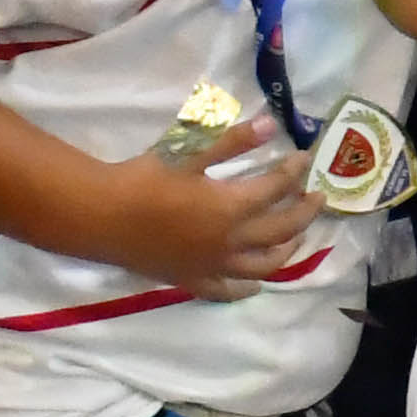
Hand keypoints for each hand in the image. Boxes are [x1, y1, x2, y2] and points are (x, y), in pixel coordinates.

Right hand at [108, 119, 320, 299]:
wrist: (99, 215)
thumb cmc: (142, 179)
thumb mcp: (188, 153)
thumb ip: (231, 142)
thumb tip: (271, 125)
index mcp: (231, 208)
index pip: (276, 188)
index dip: (293, 171)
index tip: (303, 158)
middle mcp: (231, 242)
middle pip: (282, 229)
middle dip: (305, 212)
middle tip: (318, 198)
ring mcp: (213, 266)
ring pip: (264, 266)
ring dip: (287, 251)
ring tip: (297, 238)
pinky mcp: (192, 280)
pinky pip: (227, 291)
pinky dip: (246, 289)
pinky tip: (256, 286)